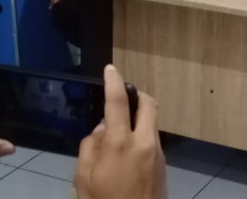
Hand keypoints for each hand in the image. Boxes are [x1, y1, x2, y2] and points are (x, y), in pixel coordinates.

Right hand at [76, 65, 165, 198]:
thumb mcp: (83, 178)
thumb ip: (90, 148)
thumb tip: (101, 129)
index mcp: (120, 143)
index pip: (117, 102)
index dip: (113, 81)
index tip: (110, 69)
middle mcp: (144, 143)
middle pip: (148, 103)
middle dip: (136, 94)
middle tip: (122, 96)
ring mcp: (157, 154)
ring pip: (151, 122)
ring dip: (138, 118)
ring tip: (117, 131)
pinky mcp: (163, 166)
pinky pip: (152, 140)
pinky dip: (140, 135)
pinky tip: (125, 151)